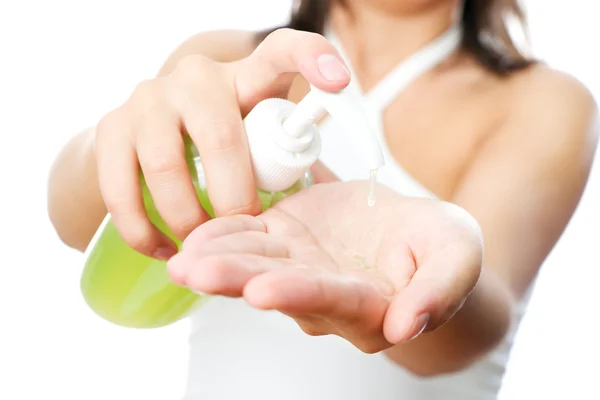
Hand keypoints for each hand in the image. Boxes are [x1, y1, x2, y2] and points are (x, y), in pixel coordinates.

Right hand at [93, 29, 350, 258]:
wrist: (142, 139)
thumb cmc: (220, 145)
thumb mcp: (256, 138)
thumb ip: (282, 154)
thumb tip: (322, 194)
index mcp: (245, 77)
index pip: (282, 51)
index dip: (312, 58)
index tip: (338, 83)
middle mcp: (196, 77)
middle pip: (220, 136)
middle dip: (233, 197)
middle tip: (242, 231)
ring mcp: (147, 98)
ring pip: (164, 165)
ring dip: (185, 219)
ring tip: (201, 246)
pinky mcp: (110, 127)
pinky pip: (121, 188)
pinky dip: (143, 230)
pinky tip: (163, 249)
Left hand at [167, 181, 482, 352]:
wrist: (415, 235)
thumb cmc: (442, 247)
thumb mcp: (456, 259)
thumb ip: (437, 291)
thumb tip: (408, 327)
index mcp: (368, 306)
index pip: (332, 301)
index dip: (300, 295)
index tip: (264, 293)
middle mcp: (325, 295)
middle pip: (279, 287)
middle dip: (238, 280)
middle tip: (198, 274)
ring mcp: (301, 265)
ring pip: (256, 264)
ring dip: (219, 260)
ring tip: (183, 258)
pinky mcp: (286, 237)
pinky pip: (252, 236)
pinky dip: (224, 233)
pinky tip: (195, 234)